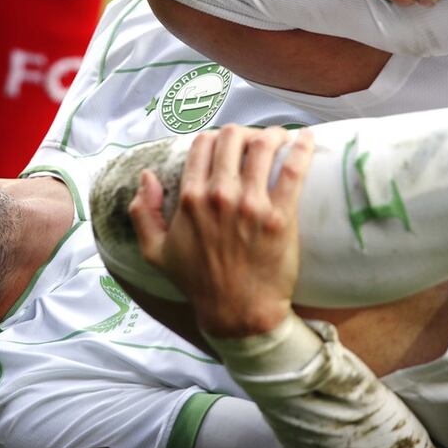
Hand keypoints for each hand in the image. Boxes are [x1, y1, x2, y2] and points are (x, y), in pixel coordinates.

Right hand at [128, 126, 314, 338]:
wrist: (237, 313)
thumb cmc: (198, 283)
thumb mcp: (155, 252)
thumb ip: (142, 213)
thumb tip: (146, 176)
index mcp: (190, 199)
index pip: (203, 144)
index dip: (215, 138)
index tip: (227, 145)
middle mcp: (219, 196)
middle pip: (233, 137)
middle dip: (243, 133)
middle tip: (254, 141)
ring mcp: (251, 205)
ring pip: (263, 146)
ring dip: (272, 135)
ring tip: (280, 138)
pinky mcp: (280, 216)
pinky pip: (294, 169)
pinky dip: (301, 148)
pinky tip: (305, 138)